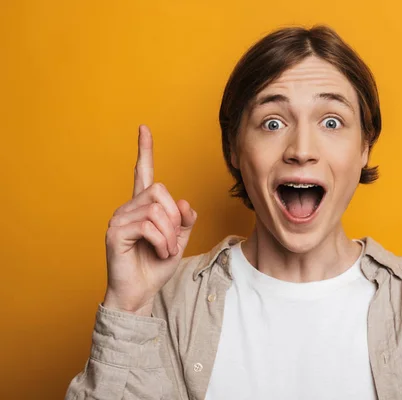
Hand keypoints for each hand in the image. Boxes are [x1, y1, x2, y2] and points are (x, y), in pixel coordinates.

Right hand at [102, 125, 196, 315]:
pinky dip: (163, 242)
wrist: (140, 293)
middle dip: (175, 217)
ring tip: (166, 249)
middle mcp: (128, 208)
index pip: (143, 172)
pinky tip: (160, 253)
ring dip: (170, 234)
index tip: (144, 128)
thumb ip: (185, 220)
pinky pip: (148, 226)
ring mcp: (119, 219)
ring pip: (157, 210)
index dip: (145, 150)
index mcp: (143, 207)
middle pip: (160, 191)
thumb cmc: (156, 266)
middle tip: (173, 239)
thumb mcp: (179, 240)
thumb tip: (184, 202)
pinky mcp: (115, 232)